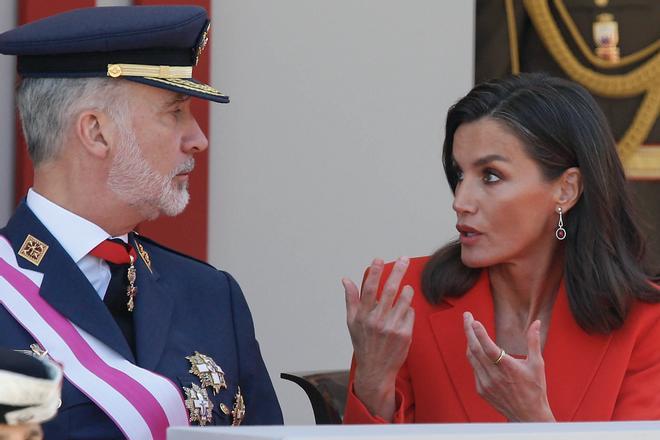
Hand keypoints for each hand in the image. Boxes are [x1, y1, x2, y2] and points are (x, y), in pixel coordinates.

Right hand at [343, 257, 414, 419]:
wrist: (376, 370)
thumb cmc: (363, 344)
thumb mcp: (352, 322)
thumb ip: (351, 299)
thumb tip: (346, 279)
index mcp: (363, 316)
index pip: (369, 289)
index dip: (374, 272)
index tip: (378, 259)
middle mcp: (377, 321)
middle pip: (390, 290)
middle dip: (398, 271)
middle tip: (404, 259)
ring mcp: (392, 328)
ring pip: (405, 300)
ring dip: (407, 290)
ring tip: (406, 286)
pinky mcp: (405, 335)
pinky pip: (410, 313)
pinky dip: (408, 309)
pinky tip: (404, 312)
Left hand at [463, 312, 554, 421]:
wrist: (528, 415)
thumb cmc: (535, 389)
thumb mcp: (537, 364)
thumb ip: (534, 341)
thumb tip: (536, 323)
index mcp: (508, 368)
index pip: (489, 348)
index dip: (480, 334)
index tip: (474, 321)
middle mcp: (494, 376)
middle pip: (475, 349)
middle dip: (469, 330)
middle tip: (467, 316)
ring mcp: (486, 384)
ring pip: (472, 358)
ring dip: (469, 341)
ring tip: (470, 329)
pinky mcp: (481, 390)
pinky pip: (474, 369)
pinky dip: (474, 357)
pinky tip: (476, 349)